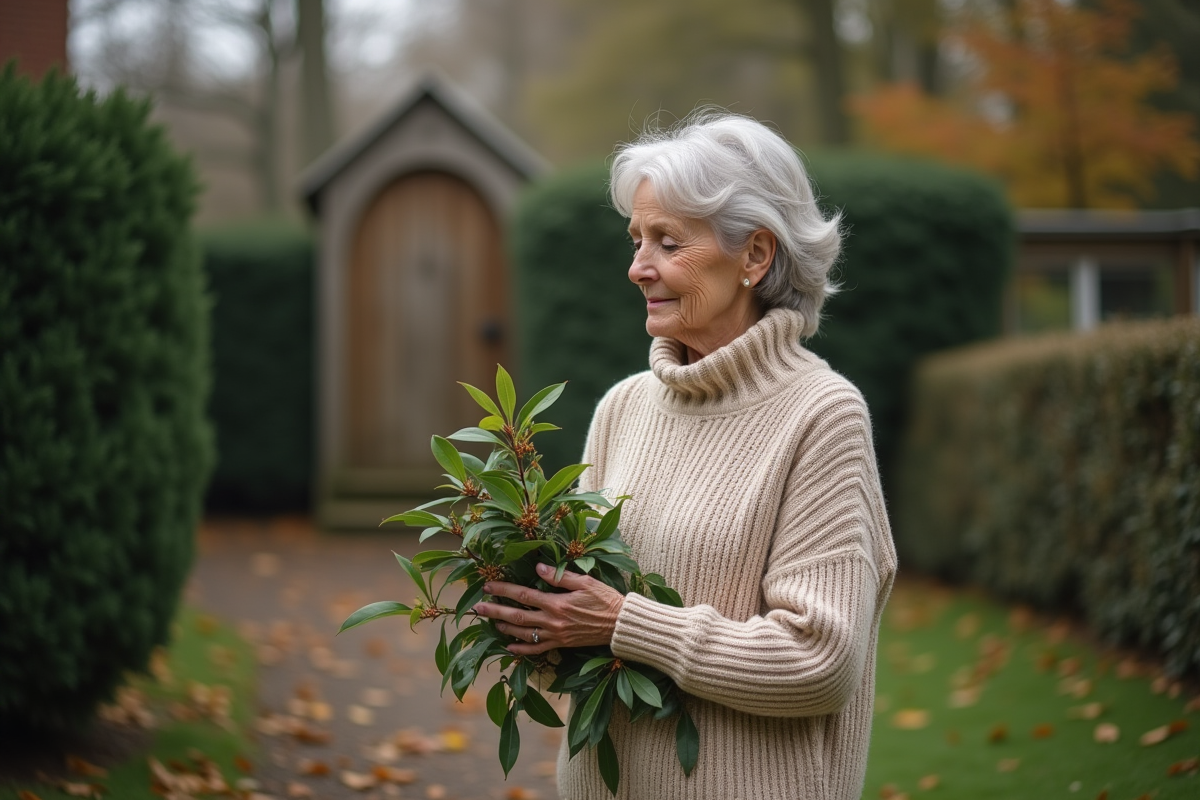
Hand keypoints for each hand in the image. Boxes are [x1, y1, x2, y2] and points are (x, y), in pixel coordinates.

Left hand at [473, 563, 625, 654]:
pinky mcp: (561, 645)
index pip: (523, 595)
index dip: (503, 590)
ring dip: (504, 628)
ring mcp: (555, 635)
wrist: (619, 624)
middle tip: (477, 607)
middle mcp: (552, 621)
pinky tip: (509, 648)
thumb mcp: (584, 581)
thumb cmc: (604, 599)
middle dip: (495, 611)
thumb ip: (559, 576)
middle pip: (516, 616)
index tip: (488, 586)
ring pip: (523, 634)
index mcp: (556, 603)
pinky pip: (537, 650)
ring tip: (490, 623)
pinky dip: (521, 650)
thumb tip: (538, 567)